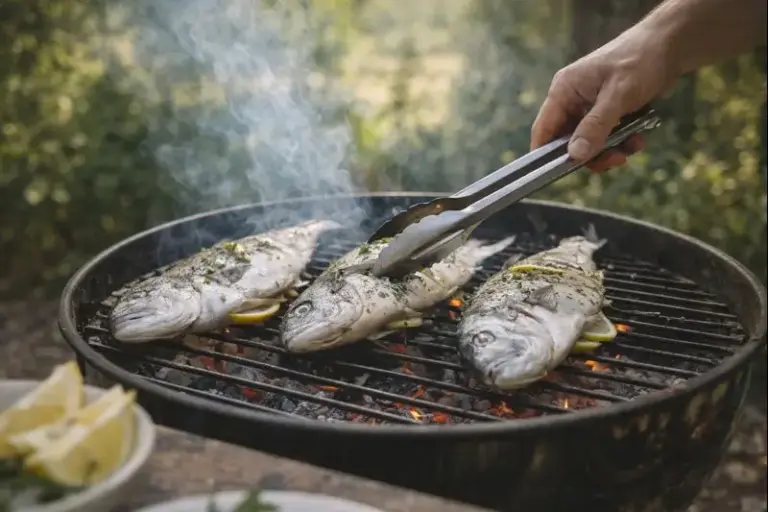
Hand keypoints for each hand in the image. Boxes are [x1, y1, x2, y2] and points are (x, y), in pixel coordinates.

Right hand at [531, 24, 680, 171]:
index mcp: (564, 90)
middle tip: (615, 159)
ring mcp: (589, 105)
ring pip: (588, 141)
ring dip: (610, 150)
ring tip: (632, 146)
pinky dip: (620, 142)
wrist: (670, 45)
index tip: (560, 173)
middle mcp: (572, 99)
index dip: (546, 155)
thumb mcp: (618, 95)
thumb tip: (575, 155)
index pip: (543, 129)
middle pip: (567, 141)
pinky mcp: (606, 110)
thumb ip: (595, 126)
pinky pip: (605, 135)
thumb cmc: (640, 61)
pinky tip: (637, 138)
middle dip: (590, 154)